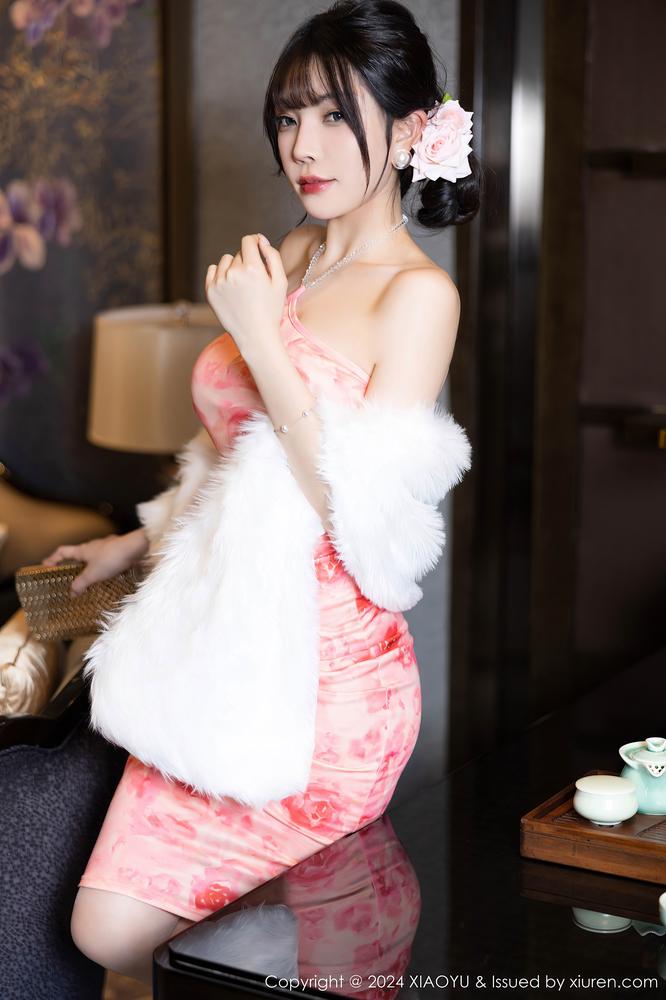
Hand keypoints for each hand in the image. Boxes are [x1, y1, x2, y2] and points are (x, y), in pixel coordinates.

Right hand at [41, 533, 142, 595]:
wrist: (136, 548)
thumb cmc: (112, 558)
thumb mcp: (92, 574)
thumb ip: (81, 583)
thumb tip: (72, 592)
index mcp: (83, 550)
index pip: (63, 551)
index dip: (53, 558)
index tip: (46, 564)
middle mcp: (94, 546)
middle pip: (79, 554)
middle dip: (74, 564)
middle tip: (70, 575)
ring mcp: (107, 547)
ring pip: (95, 557)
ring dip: (91, 567)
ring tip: (90, 579)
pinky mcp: (119, 551)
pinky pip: (108, 560)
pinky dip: (105, 568)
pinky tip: (109, 577)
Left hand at [205, 233, 287, 359]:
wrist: (255, 335)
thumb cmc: (271, 310)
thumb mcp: (280, 282)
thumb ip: (272, 256)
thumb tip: (261, 240)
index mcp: (252, 268)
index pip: (249, 241)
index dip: (255, 242)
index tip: (258, 248)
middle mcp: (233, 272)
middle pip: (239, 253)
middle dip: (247, 261)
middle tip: (254, 282)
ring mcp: (219, 282)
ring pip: (226, 261)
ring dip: (233, 267)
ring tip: (242, 287)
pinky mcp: (210, 290)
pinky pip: (212, 270)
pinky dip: (220, 274)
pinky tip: (230, 287)